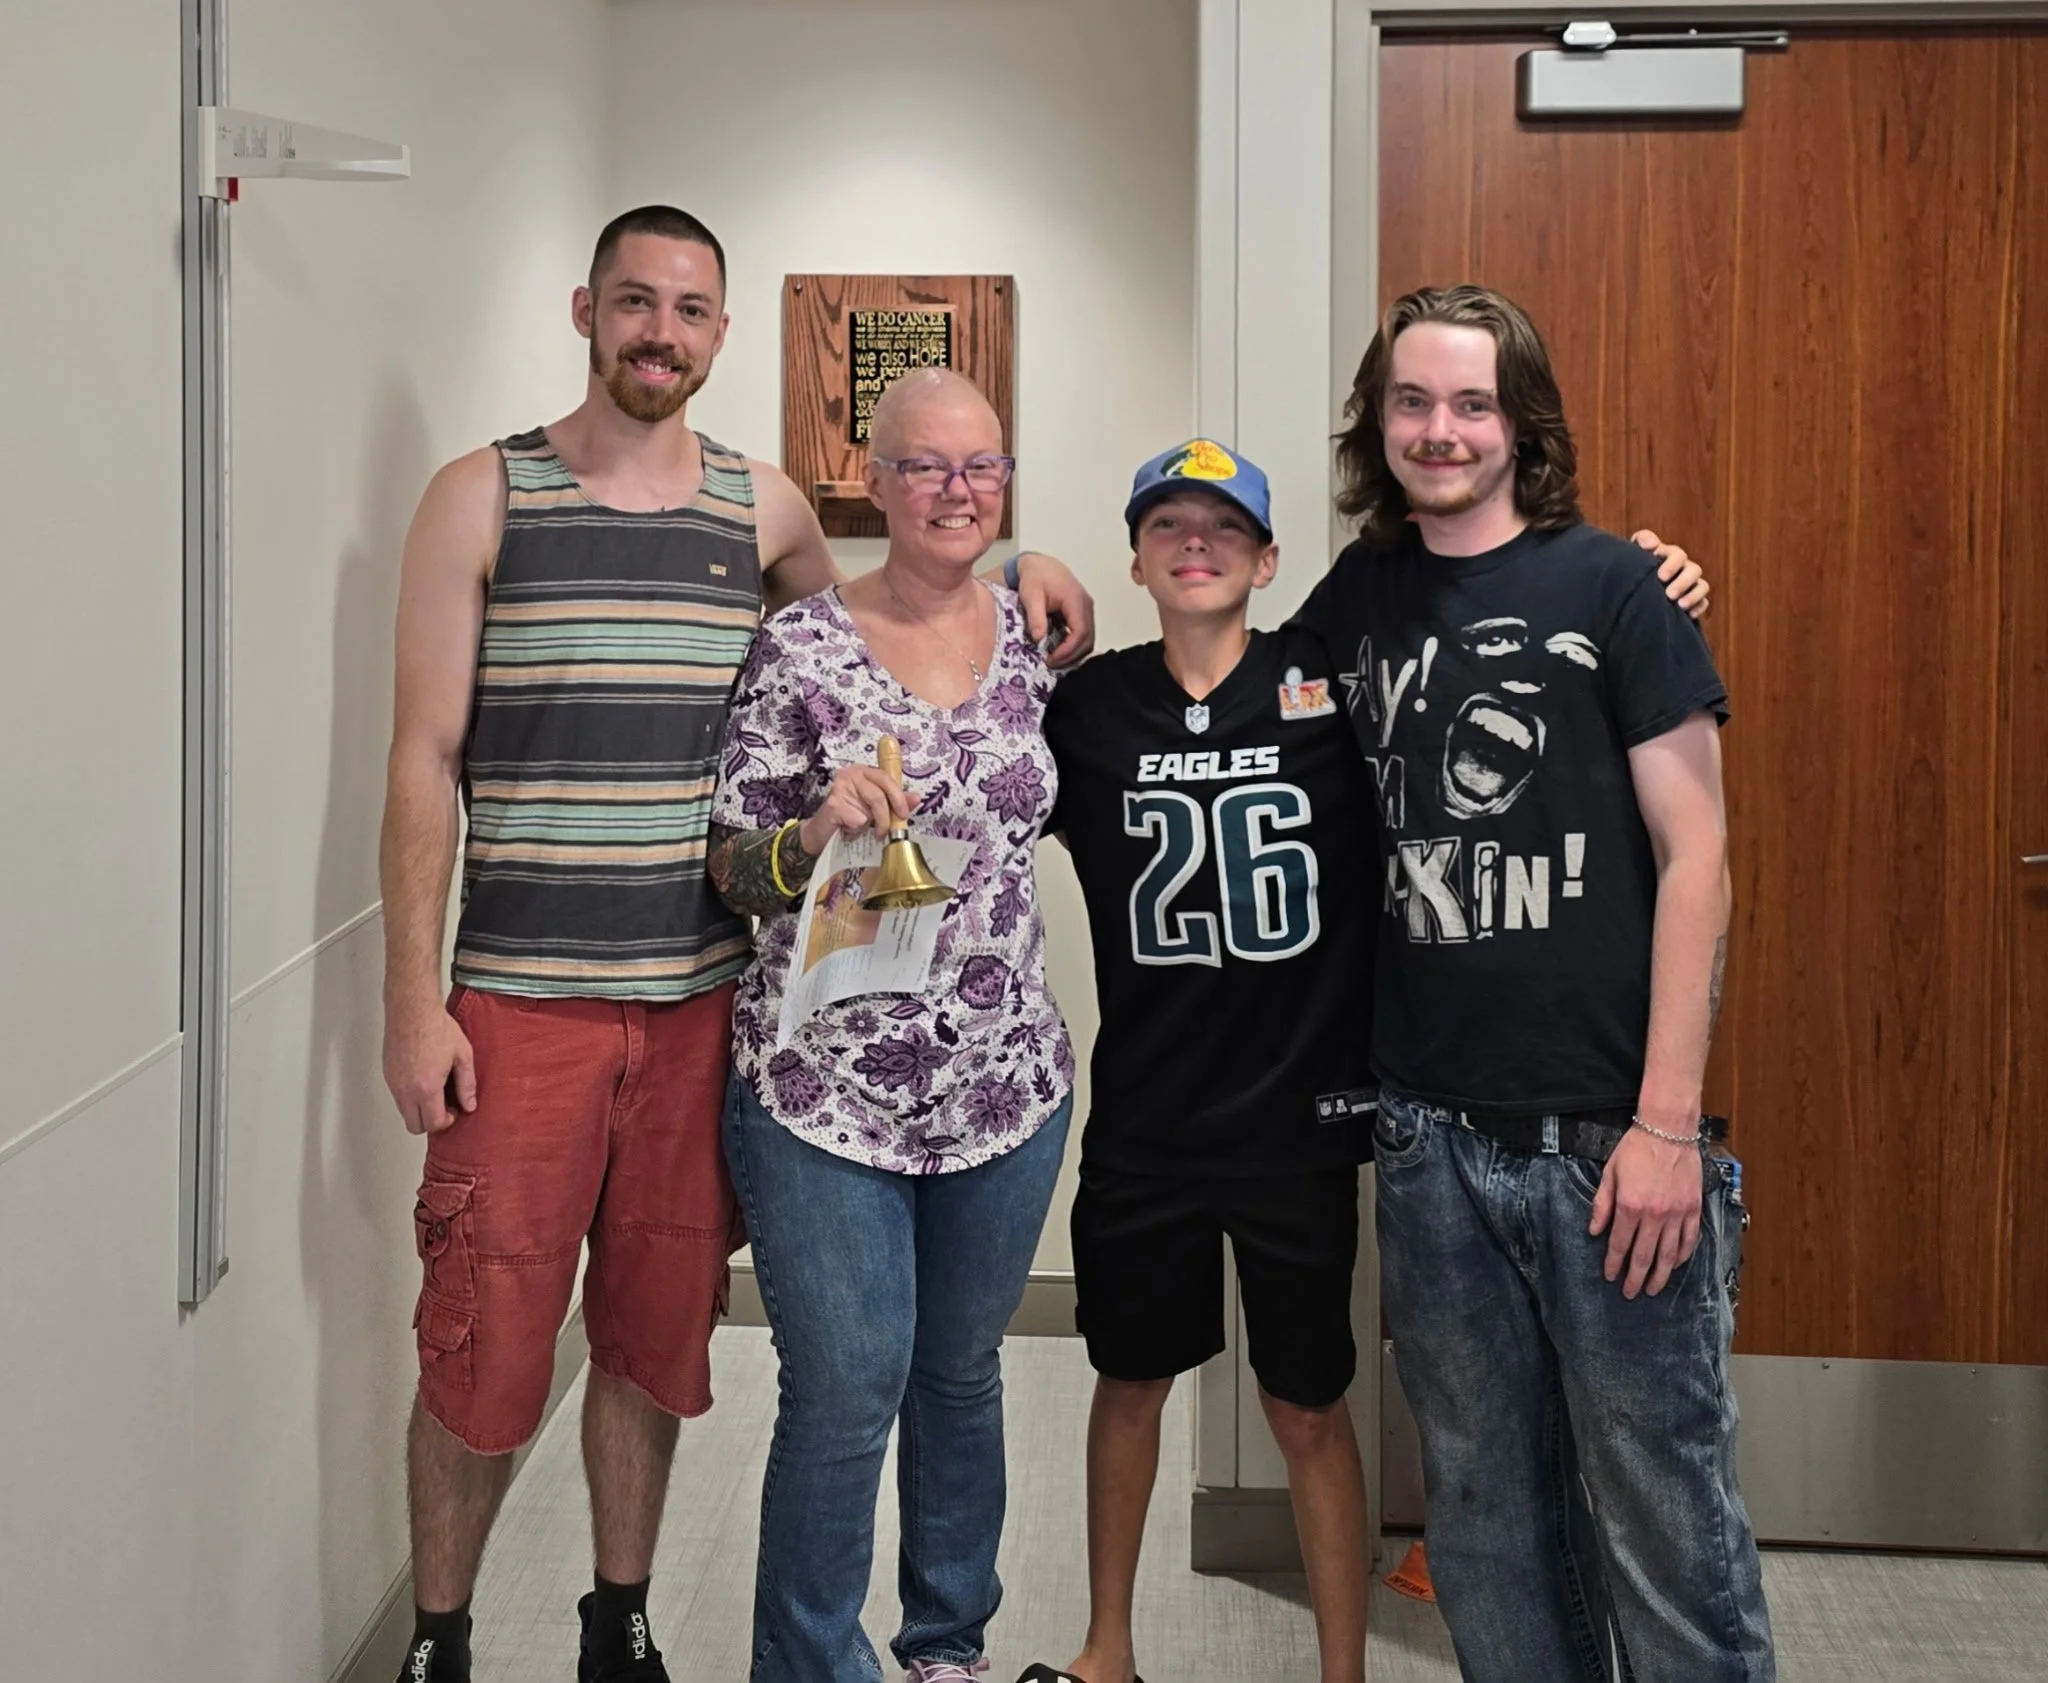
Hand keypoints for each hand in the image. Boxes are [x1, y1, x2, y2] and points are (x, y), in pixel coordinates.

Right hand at [383, 997, 476, 1135]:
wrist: (412, 1010)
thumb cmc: (437, 1028)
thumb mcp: (463, 1056)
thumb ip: (467, 1084)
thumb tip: (469, 1105)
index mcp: (426, 1088)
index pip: (433, 1124)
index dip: (446, 1122)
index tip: (454, 1111)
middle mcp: (406, 1090)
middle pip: (414, 1126)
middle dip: (430, 1121)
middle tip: (444, 1105)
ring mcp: (393, 1083)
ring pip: (404, 1112)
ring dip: (419, 1109)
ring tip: (435, 1089)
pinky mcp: (387, 1074)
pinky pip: (398, 1096)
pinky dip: (409, 1096)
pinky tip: (423, 1078)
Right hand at [798, 764, 917, 856]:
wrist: (821, 834)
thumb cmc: (848, 819)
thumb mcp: (874, 809)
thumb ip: (894, 801)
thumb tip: (916, 798)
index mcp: (863, 772)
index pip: (886, 778)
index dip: (898, 796)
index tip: (904, 813)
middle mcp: (850, 774)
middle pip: (879, 794)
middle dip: (886, 816)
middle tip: (886, 831)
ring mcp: (840, 787)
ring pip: (869, 809)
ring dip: (870, 825)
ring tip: (863, 831)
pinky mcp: (834, 804)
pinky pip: (858, 820)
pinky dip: (856, 831)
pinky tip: (847, 831)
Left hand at [1015, 550, 1096, 665]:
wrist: (1041, 566)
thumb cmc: (1035, 578)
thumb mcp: (1030, 596)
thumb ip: (1036, 617)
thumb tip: (1039, 639)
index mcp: (1075, 600)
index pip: (1080, 632)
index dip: (1068, 650)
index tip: (1051, 659)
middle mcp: (1086, 605)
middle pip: (1088, 639)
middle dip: (1071, 656)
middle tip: (1051, 664)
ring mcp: (1087, 610)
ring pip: (1088, 640)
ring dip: (1074, 654)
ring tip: (1054, 660)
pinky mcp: (1083, 614)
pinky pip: (1084, 635)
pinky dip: (1074, 647)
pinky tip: (1059, 652)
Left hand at [1588, 1126, 1703, 1297]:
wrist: (1667, 1130)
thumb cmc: (1636, 1149)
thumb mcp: (1610, 1174)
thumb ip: (1602, 1204)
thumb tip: (1594, 1230)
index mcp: (1630, 1206)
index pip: (1619, 1244)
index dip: (1614, 1263)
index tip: (1611, 1276)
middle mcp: (1654, 1215)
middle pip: (1644, 1256)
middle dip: (1636, 1277)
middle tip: (1631, 1293)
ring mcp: (1677, 1213)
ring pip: (1669, 1254)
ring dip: (1661, 1275)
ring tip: (1653, 1289)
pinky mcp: (1693, 1209)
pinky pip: (1689, 1239)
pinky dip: (1683, 1256)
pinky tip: (1676, 1265)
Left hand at [1635, 529, 1710, 620]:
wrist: (1627, 592)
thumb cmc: (1632, 568)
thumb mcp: (1632, 552)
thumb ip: (1642, 539)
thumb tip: (1653, 544)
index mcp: (1669, 556)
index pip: (1678, 555)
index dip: (1672, 564)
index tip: (1661, 577)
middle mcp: (1683, 569)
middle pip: (1694, 570)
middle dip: (1683, 582)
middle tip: (1669, 594)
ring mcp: (1689, 585)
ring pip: (1702, 586)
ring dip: (1694, 595)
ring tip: (1680, 605)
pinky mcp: (1692, 601)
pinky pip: (1703, 602)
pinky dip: (1699, 607)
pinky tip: (1689, 614)